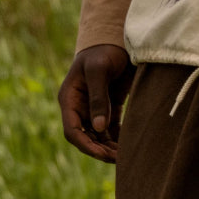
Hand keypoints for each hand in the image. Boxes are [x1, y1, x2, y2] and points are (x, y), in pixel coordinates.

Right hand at [58, 44, 135, 163]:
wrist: (119, 39)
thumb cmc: (104, 50)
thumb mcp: (99, 71)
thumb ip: (98, 98)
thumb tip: (98, 128)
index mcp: (70, 98)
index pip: (72, 131)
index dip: (86, 146)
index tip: (102, 155)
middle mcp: (79, 107)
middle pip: (86, 138)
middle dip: (100, 151)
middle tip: (119, 159)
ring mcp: (93, 109)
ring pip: (99, 138)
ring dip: (110, 149)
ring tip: (126, 156)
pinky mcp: (109, 109)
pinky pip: (111, 131)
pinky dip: (118, 141)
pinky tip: (128, 148)